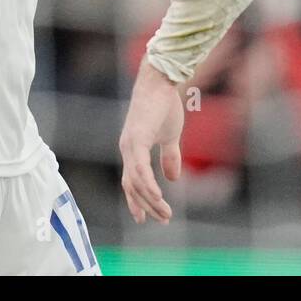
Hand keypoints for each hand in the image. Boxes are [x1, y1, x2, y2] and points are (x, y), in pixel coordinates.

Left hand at [119, 58, 185, 222]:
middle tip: (163, 219)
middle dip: (147, 205)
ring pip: (136, 181)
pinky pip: (140, 168)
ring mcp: (130, 144)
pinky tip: (158, 197)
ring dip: (150, 199)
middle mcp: (127, 149)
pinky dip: (147, 184)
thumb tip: (172, 178)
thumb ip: (170, 157)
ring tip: (164, 212)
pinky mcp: (137, 139)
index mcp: (133, 150)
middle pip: (132, 186)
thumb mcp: (170, 136)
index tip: (145, 218)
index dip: (137, 201)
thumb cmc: (164, 105)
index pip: (131, 182)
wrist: (161, 82)